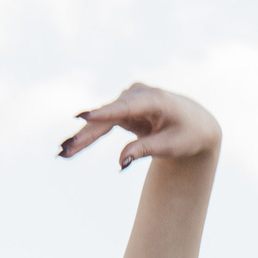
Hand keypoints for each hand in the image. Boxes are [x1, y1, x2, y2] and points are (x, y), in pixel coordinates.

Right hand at [61, 85, 221, 167]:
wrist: (195, 123)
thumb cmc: (187, 135)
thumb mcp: (172, 146)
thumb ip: (147, 150)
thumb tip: (121, 162)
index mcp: (155, 99)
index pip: (126, 107)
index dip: (104, 113)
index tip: (83, 117)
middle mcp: (137, 95)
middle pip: (107, 117)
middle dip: (86, 134)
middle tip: (65, 149)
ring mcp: (128, 100)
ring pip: (100, 121)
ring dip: (82, 138)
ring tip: (62, 153)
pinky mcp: (122, 109)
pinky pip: (102, 125)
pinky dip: (88, 137)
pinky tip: (71, 147)